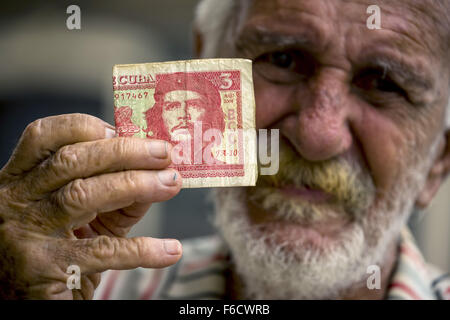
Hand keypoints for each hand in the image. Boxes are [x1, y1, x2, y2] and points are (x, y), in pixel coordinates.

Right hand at [0, 113, 181, 298]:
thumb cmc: (58, 249)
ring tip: (171, 183)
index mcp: (21, 180)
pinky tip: (169, 249)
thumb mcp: (81, 215)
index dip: (84, 127)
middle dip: (124, 151)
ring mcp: (27, 234)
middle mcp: (16, 201)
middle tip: (163, 153)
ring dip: (136, 185)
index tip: (121, 129)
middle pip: (71, 160)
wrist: (29, 301)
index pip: (43, 137)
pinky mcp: (45, 269)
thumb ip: (113, 192)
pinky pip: (103, 252)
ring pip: (83, 195)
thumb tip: (158, 172)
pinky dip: (142, 249)